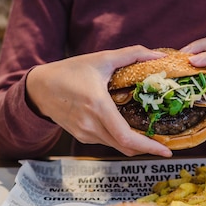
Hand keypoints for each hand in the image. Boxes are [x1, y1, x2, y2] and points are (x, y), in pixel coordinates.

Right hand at [26, 46, 172, 157]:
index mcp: (98, 106)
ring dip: (135, 144)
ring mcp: (86, 134)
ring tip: (151, 136)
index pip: (126, 137)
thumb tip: (158, 55)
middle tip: (165, 145)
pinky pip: (107, 142)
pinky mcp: (82, 137)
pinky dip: (121, 139)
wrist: (39, 88)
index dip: (148, 146)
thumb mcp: (101, 58)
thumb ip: (132, 54)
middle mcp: (91, 124)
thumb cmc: (70, 71)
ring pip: (117, 146)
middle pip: (125, 147)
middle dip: (148, 148)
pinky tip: (129, 129)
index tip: (166, 151)